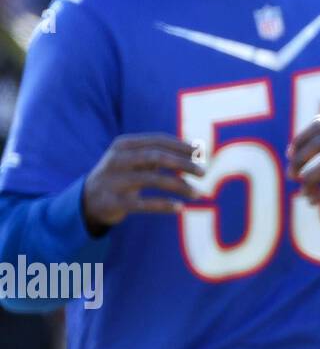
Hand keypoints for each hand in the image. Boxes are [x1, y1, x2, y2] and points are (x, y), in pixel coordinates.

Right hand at [81, 134, 204, 234]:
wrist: (87, 199)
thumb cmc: (121, 174)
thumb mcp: (133, 158)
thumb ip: (159, 153)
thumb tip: (197, 150)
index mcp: (123, 145)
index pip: (158, 140)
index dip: (181, 146)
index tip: (201, 153)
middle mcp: (117, 160)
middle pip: (156, 157)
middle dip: (183, 163)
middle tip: (204, 172)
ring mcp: (114, 181)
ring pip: (153, 179)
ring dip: (179, 185)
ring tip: (197, 193)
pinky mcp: (113, 202)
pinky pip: (144, 203)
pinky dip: (164, 205)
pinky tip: (180, 207)